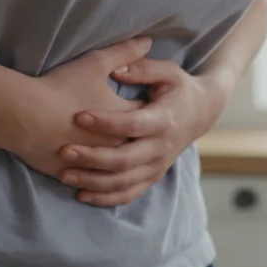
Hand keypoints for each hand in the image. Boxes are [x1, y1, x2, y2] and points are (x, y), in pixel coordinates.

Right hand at [5, 37, 152, 178]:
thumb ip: (125, 53)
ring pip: (116, 173)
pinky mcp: (72, 175)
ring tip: (119, 163)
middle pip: (138, 149)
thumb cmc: (61, 88)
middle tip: (140, 139)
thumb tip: (148, 41)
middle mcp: (117, 146)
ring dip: (118, 168)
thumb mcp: (96, 63)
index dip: (148, 111)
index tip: (148, 107)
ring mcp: (95, 165)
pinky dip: (95, 185)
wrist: (23, 115)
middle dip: (140, 143)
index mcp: (127, 120)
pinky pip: (91, 185)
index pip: (148, 118)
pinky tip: (95, 181)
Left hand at [58, 59, 227, 205]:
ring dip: (93, 181)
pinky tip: (81, 195)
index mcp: (165, 120)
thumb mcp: (169, 72)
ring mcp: (157, 165)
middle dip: (93, 157)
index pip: (133, 125)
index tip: (80, 116)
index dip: (107, 123)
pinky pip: (128, 194)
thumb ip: (143, 68)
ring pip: (123, 182)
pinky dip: (105, 198)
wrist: (201, 114)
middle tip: (64, 151)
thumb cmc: (179, 89)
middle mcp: (162, 147)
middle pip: (125, 160)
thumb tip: (117, 69)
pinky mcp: (152, 176)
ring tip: (64, 174)